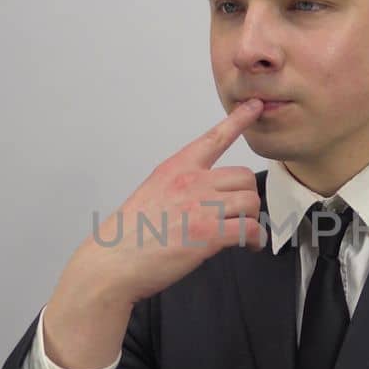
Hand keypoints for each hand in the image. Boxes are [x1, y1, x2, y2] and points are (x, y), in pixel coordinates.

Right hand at [75, 98, 267, 306]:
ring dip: (252, 220)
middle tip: (241, 215)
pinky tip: (248, 246)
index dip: (238, 120)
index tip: (254, 106)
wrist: (113, 262)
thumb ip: (180, 187)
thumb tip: (203, 197)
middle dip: (247, 197)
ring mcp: (200, 207)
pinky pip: (249, 229)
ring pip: (251, 202)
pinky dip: (254, 240)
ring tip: (245, 235)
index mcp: (175, 169)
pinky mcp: (208, 234)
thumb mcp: (151, 193)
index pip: (213, 138)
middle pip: (244, 176)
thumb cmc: (128, 235)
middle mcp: (190, 182)